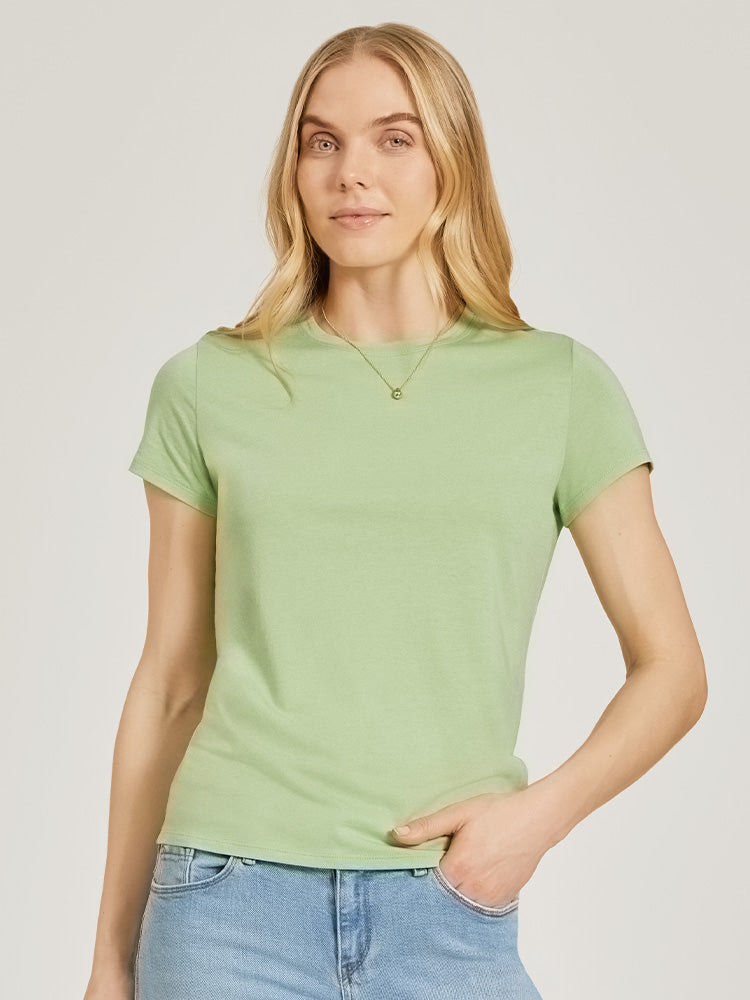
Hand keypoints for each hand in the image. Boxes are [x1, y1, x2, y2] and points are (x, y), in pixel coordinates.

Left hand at [391, 787, 555, 908]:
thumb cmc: (499, 812)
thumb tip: (396, 835)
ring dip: (456, 892)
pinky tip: (474, 877)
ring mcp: (491, 897)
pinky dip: (474, 894)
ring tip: (458, 870)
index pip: (426, 885)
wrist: (538, 818)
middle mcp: (474, 889)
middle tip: (438, 867)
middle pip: (443, 897)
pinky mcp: (505, 899)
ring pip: (462, 904)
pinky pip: (481, 905)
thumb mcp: (459, 812)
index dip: (419, 877)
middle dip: (437, 886)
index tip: (417, 867)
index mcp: (459, 868)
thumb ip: (427, 826)